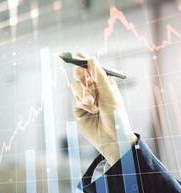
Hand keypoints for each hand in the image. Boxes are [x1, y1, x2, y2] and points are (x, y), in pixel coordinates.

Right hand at [71, 51, 136, 165]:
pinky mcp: (77, 108)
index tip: (78, 53)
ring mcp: (84, 99)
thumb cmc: (116, 116)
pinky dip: (82, 103)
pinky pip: (75, 99)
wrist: (112, 138)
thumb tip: (92, 59)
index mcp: (104, 83)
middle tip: (82, 76)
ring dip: (83, 93)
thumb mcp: (110, 94)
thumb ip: (99, 77)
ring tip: (92, 103)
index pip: (93, 68)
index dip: (85, 60)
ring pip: (76, 87)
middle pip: (80, 75)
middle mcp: (94, 89)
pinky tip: (91, 110)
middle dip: (80, 75)